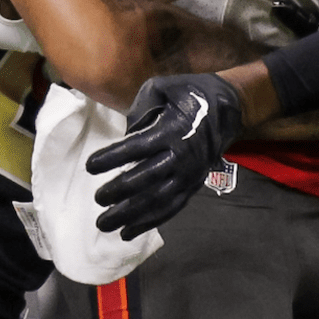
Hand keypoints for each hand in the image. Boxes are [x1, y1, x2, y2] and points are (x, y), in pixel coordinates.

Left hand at [87, 73, 242, 239]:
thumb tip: (125, 133)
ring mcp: (188, 175)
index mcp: (171, 130)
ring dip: (130, 215)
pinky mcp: (193, 186)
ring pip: (156, 200)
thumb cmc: (190, 93)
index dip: (112, 158)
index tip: (90, 166)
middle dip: (118, 191)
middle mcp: (180, 156)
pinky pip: (170, 209)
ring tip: (105, 223)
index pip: (136, 148)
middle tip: (97, 198)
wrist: (229, 109)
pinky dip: (149, 222)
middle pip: (145, 179)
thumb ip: (140, 108)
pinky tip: (128, 232)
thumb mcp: (163, 87)